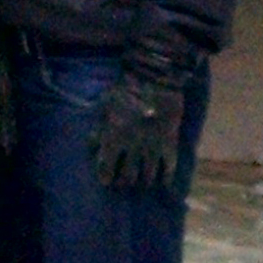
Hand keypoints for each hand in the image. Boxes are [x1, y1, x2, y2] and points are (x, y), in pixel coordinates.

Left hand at [91, 66, 185, 192]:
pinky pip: (168, 170)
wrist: (155, 80)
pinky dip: (165, 179)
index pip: (106, 169)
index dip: (106, 178)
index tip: (107, 181)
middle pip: (127, 178)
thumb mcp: (105, 106)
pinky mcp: (169, 146)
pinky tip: (163, 182)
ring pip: (147, 177)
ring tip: (142, 182)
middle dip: (124, 182)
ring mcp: (152, 149)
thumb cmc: (125, 89)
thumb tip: (92, 145)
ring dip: (143, 181)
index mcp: (113, 139)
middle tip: (124, 183)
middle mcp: (132, 149)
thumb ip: (99, 128)